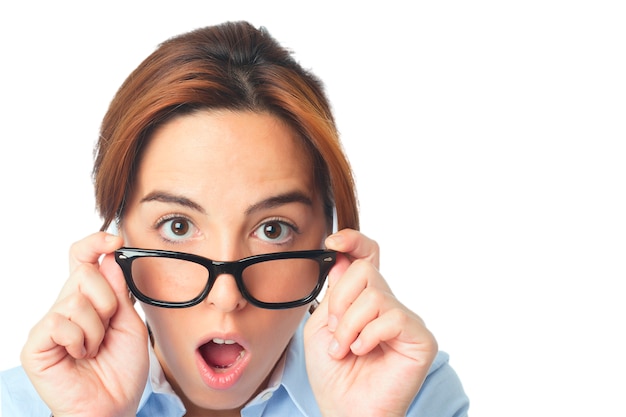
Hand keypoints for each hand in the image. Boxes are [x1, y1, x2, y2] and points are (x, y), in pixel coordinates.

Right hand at [20, 232, 148, 416]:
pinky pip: (61, 322)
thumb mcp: (130, 322)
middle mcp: (66, 307)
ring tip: (95, 348)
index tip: (116, 239)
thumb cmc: (121, 368)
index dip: (95, 243)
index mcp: (89, 299)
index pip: (83, 259)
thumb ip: (119, 291)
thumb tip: (109, 257)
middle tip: (109, 328)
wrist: (114, 405)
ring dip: (97, 328)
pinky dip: (80, 340)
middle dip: (108, 301)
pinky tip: (80, 355)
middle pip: (84, 273)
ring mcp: (49, 325)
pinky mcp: (36, 344)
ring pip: (76, 299)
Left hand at [304, 229, 437, 416]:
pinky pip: (392, 317)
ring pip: (375, 295)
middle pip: (365, 271)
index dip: (354, 241)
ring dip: (349, 325)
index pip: (367, 257)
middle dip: (340, 301)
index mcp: (364, 300)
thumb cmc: (333, 373)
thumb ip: (333, 293)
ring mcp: (405, 320)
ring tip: (345, 349)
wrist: (344, 409)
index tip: (334, 243)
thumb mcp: (321, 325)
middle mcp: (387, 305)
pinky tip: (362, 352)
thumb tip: (344, 259)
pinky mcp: (420, 338)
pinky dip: (368, 336)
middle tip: (335, 331)